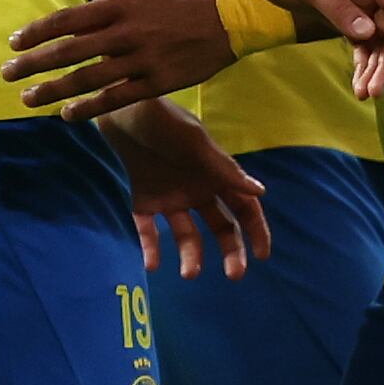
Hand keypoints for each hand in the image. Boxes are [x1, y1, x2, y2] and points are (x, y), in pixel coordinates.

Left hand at [4, 0, 237, 122]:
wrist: (227, 20)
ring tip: (27, 98)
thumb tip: (76, 21)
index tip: (14, 42)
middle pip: (69, 50)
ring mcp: (142, 59)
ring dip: (52, 90)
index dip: (37, 32)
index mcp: (121, 4)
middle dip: (33, 63)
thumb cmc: (180, 3)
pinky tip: (67, 115)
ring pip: (87, 78)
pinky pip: (116, 98)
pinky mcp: (157, 83)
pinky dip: (89, 108)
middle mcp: (127, 31)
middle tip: (6, 73)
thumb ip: (110, 6)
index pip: (67, 19)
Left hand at [103, 95, 270, 276]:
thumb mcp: (194, 142)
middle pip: (222, 226)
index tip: (262, 255)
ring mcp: (171, 196)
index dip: (256, 230)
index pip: (244, 207)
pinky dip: (152, 247)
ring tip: (189, 273)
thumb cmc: (162, 120)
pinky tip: (153, 265)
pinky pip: (150, 229)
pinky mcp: (144, 200)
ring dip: (192, 254)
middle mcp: (198, 189)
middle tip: (235, 275)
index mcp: (216, 174)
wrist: (121, 109)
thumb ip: (223, 169)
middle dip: (231, 251)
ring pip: (188, 234)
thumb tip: (260, 192)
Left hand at [236, 0, 383, 93]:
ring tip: (365, 94)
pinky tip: (357, 86)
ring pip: (377, 42)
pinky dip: (361, 65)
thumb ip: (338, 8)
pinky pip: (360, 45)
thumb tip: (369, 33)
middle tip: (375, 91)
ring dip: (375, 69)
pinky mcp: (340, 19)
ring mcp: (354, 7)